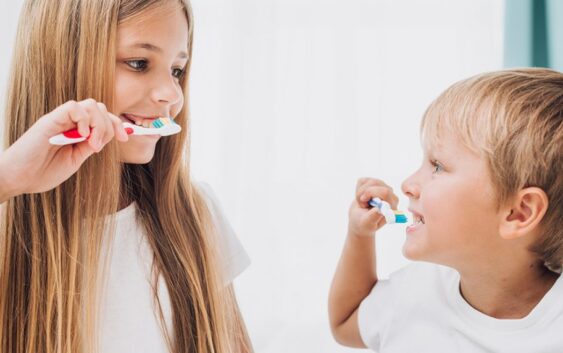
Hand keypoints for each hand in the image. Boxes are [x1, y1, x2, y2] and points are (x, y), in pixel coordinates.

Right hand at [0, 99, 127, 198]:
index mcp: (77, 132)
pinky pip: (73, 107)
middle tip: (98, 146)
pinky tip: (81, 136)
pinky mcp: (50, 120)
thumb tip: (107, 136)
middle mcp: (70, 123)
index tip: (125, 138)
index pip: (103, 118)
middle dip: (109, 125)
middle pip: (100, 108)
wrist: (18, 179)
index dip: (117, 125)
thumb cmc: (42, 172)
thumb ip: (89, 146)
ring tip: (90, 144)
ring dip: (98, 124)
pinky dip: (84, 120)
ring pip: (90, 105)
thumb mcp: (75, 160)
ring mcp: (60, 120)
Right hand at [348, 177, 398, 236]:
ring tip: (362, 202)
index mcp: (392, 206)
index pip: (385, 192)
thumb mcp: (367, 223)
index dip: (371, 193)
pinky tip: (361, 197)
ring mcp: (383, 188)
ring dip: (361, 191)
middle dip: (364, 192)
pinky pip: (364, 180)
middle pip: (377, 183)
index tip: (363, 201)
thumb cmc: (364, 225)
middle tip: (362, 203)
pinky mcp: (375, 184)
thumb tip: (379, 209)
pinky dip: (358, 188)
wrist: (359, 220)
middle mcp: (391, 196)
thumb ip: (374, 217)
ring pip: (370, 180)